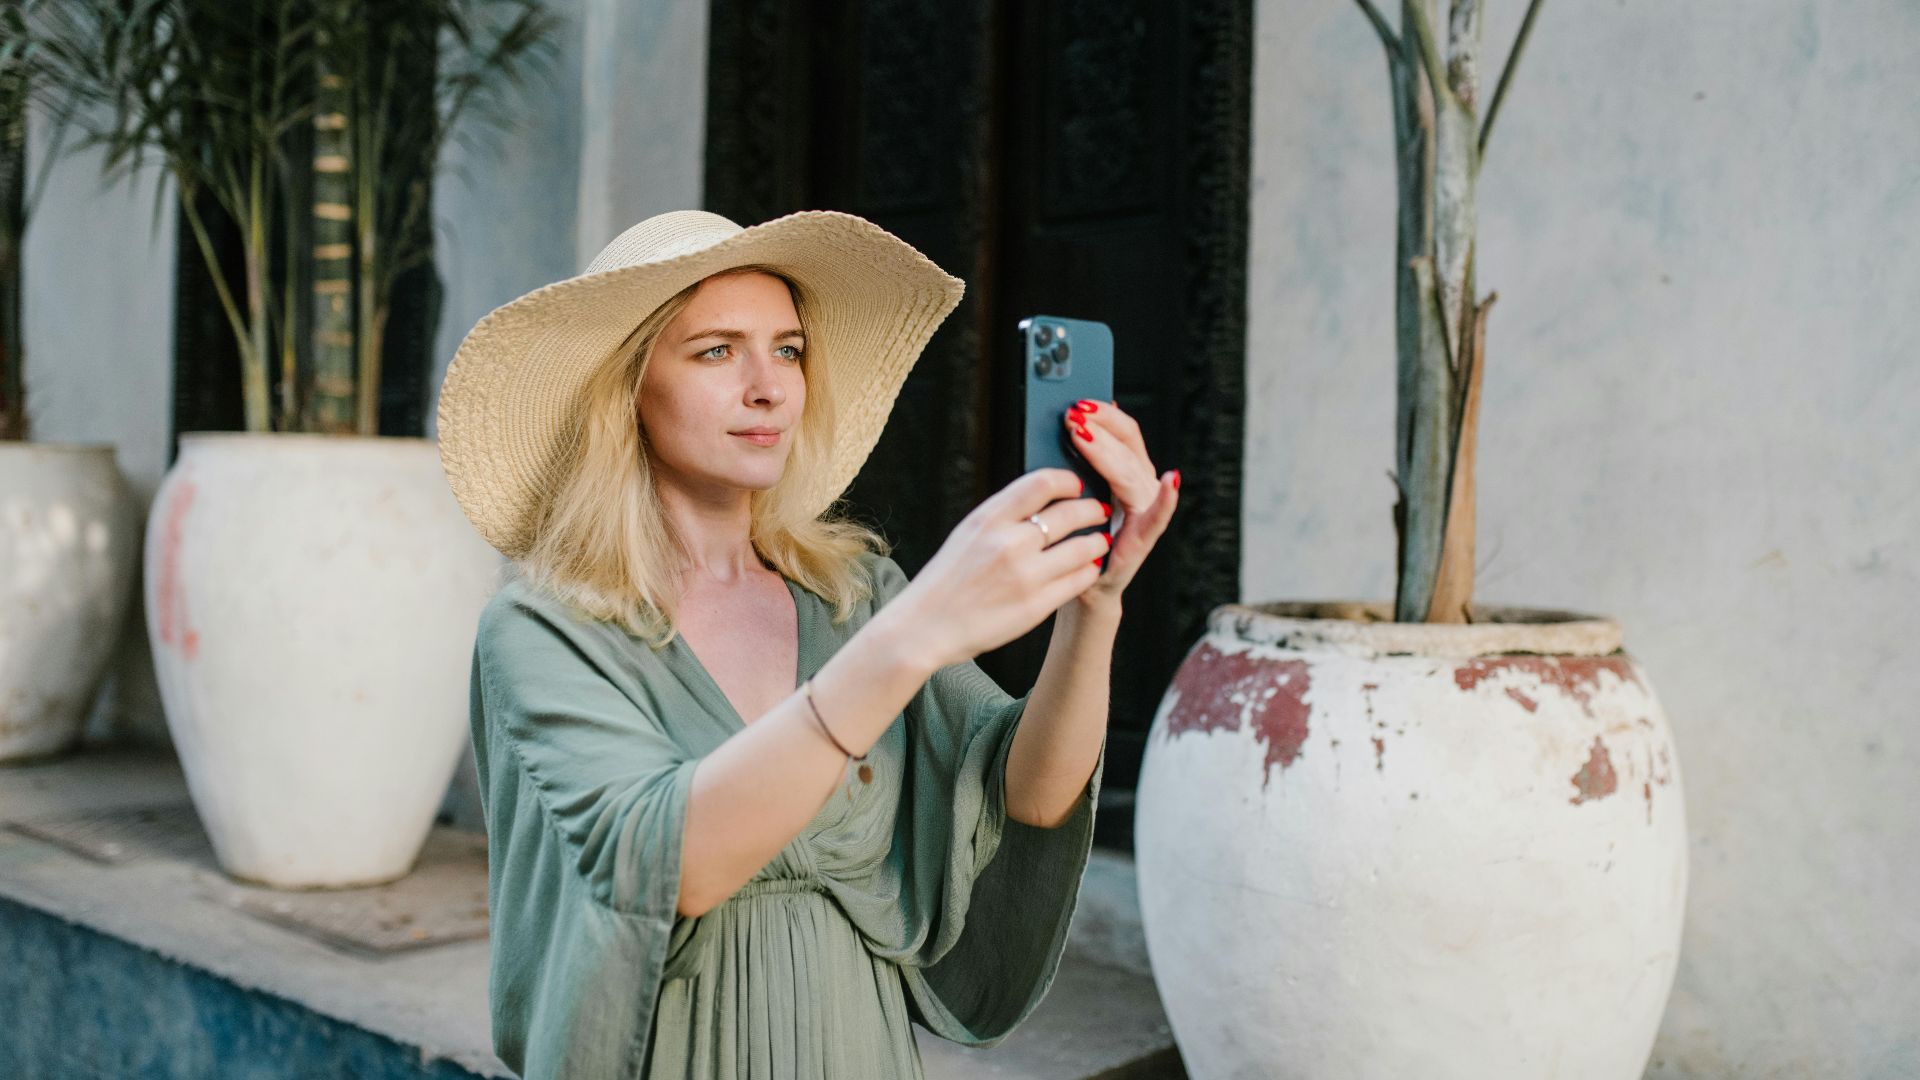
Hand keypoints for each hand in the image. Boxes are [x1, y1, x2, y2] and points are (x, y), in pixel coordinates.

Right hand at [887, 468, 1108, 668]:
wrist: (924, 627)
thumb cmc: (947, 579)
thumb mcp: (968, 533)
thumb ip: (1004, 515)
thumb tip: (1044, 497)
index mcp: (989, 519)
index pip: (1042, 483)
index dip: (1068, 480)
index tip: (1077, 486)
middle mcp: (1009, 543)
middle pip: (1070, 513)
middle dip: (1092, 510)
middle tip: (1099, 511)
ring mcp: (1025, 576)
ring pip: (1082, 548)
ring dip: (1096, 541)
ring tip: (1099, 541)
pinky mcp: (1036, 606)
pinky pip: (1078, 581)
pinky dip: (1088, 571)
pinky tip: (1088, 568)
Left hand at [1063, 399, 1178, 604]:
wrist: (1081, 582)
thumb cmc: (1078, 535)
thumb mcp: (1078, 491)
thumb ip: (1085, 460)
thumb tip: (1080, 418)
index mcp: (1130, 471)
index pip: (1126, 432)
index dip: (1105, 415)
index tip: (1080, 403)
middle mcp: (1143, 486)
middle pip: (1128, 447)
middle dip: (1100, 428)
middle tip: (1073, 416)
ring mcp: (1147, 511)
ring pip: (1131, 472)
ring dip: (1108, 451)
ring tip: (1084, 436)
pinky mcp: (1144, 537)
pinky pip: (1158, 515)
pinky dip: (1166, 499)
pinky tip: (1170, 482)